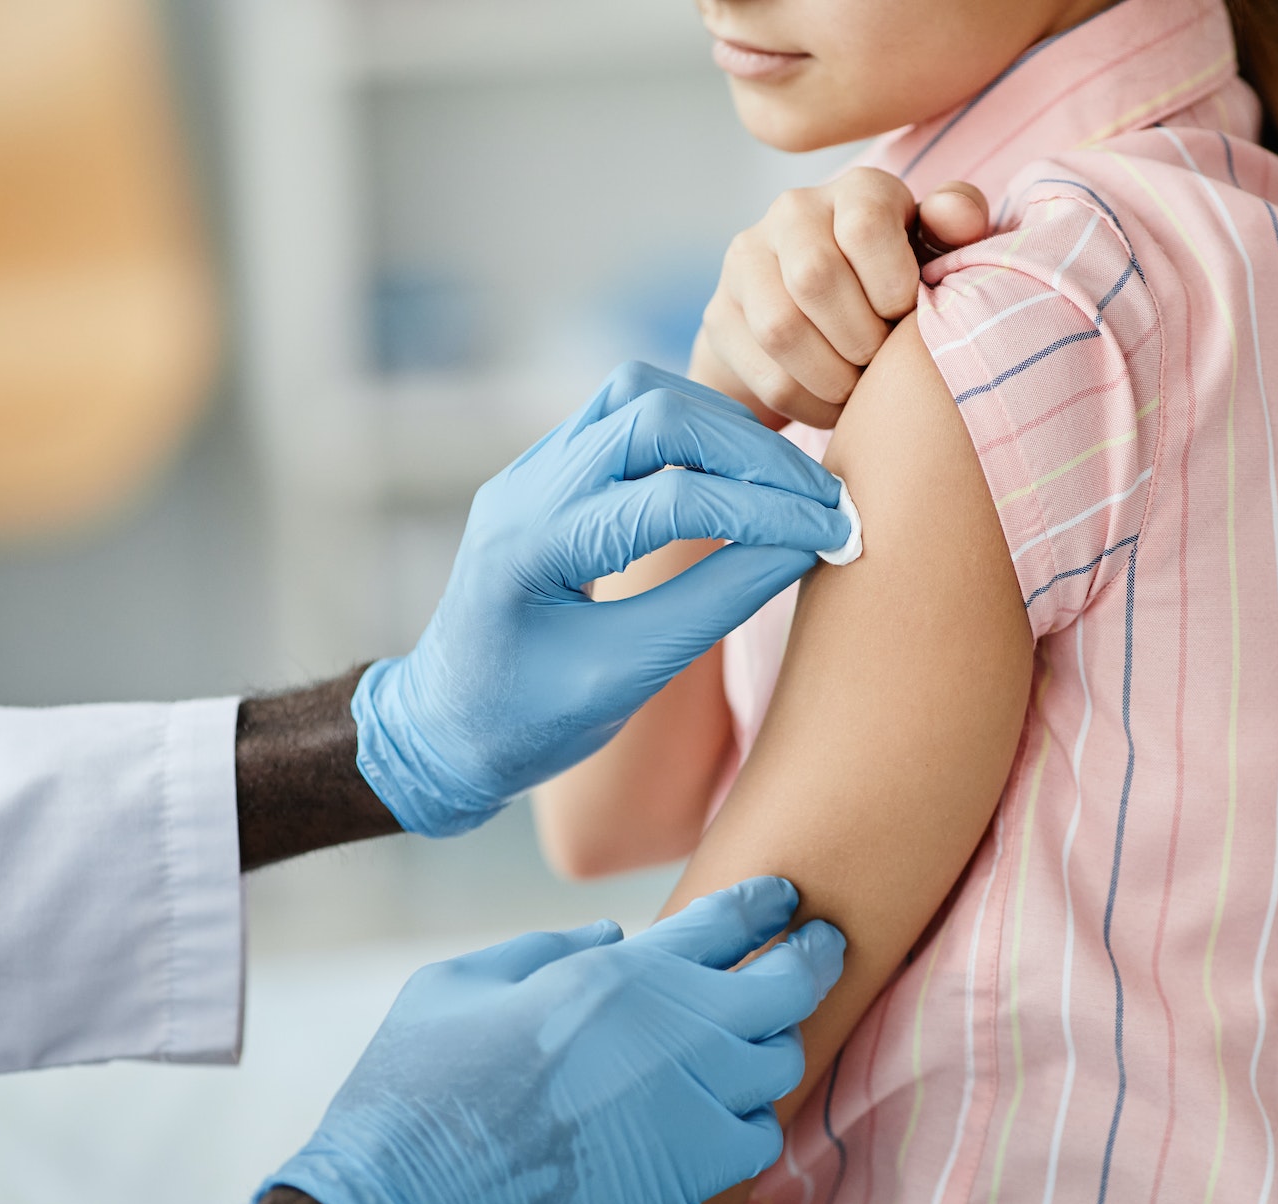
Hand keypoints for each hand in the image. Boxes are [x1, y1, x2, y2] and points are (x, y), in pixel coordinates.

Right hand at [257, 878, 846, 1203]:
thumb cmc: (416, 1088)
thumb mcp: (459, 981)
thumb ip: (543, 946)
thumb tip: (610, 932)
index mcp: (618, 971)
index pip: (728, 920)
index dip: (766, 904)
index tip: (785, 899)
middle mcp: (675, 1030)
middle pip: (789, 983)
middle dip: (812, 956)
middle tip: (820, 947)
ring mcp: (693, 1105)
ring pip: (779, 1062)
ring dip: (766, 1048)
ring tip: (747, 1045)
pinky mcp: (693, 1176)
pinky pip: (758, 1137)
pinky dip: (746, 1123)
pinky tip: (718, 1120)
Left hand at [352, 362, 851, 835]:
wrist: (439, 733)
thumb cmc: (524, 727)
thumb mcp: (624, 680)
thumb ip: (711, 607)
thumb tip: (804, 546)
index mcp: (532, 544)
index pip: (673, 498)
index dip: (768, 512)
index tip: (838, 534)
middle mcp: (525, 487)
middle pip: (655, 415)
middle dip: (752, 453)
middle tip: (824, 499)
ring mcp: (531, 471)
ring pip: (639, 395)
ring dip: (722, 427)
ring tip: (787, 481)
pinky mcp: (547, 473)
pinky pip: (624, 415)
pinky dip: (691, 430)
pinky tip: (737, 471)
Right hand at [695, 166, 989, 428]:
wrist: (820, 317)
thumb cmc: (898, 282)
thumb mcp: (938, 250)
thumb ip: (957, 223)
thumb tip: (954, 217)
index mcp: (855, 190)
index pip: (864, 224)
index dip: (892, 285)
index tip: (905, 315)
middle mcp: (792, 212)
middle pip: (814, 277)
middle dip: (860, 338)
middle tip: (880, 362)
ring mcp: (746, 262)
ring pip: (781, 328)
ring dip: (832, 376)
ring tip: (857, 388)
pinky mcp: (721, 316)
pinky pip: (765, 373)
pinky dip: (809, 403)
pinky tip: (831, 403)